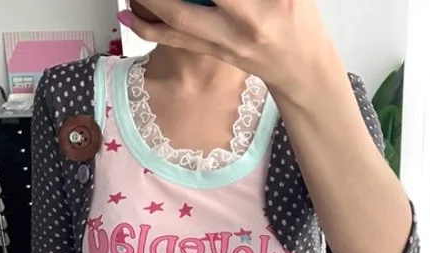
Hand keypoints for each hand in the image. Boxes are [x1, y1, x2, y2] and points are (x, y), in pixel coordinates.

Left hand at [119, 0, 337, 97]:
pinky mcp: (216, 54)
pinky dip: (150, 26)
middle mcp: (246, 26)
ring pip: (178, 22)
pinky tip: (128, 14)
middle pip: (187, 7)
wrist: (301, 68)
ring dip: (147, 2)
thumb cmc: (298, 17)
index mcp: (268, 7)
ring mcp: (228, 45)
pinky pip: (178, 40)